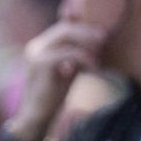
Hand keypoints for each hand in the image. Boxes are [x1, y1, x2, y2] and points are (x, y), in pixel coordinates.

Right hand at [7, 21, 106, 140]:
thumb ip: (76, 57)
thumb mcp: (67, 71)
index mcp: (40, 46)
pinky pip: (68, 52)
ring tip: (99, 53)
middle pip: (64, 28)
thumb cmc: (53, 95)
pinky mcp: (41, 63)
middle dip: (86, 30)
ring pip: (65, 34)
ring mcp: (36, 52)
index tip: (100, 31)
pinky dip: (84, 57)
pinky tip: (93, 68)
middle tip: (104, 36)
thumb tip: (95, 45)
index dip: (81, 25)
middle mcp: (36, 45)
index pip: (62, 27)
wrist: (36, 116)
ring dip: (86, 42)